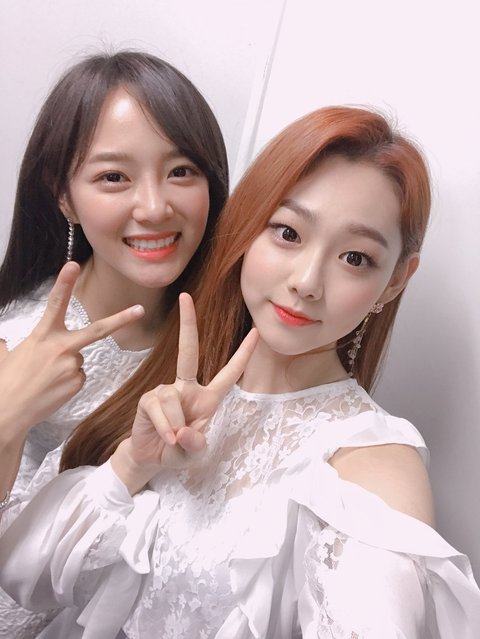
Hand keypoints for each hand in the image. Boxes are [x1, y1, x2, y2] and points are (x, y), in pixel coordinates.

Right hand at [0, 261, 143, 440]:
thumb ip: (22, 344)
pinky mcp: (77, 382)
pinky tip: (52, 387)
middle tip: (140, 309)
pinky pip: (78, 375)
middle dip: (121, 319)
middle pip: (97, 330)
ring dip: (66, 365)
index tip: (73, 265)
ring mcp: (72, 365)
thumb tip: (14, 343)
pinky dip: (68, 380)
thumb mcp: (11, 353)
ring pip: (79, 358)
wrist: (8, 411)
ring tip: (45, 378)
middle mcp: (60, 347)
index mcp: (42, 335)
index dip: (64, 283)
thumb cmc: (7, 380)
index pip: (55, 303)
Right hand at [113, 293, 257, 492]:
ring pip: (173, 398)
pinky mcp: (148, 399)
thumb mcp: (194, 455)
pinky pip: (159, 408)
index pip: (229, 373)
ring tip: (174, 440)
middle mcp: (187, 388)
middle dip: (187, 324)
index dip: (243, 353)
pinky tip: (165, 437)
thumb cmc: (178, 451)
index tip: (256, 331)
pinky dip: (164, 428)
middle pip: (188, 351)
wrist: (150, 458)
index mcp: (207, 398)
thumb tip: (185, 432)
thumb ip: (195, 446)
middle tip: (185, 297)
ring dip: (175, 426)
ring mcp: (166, 391)